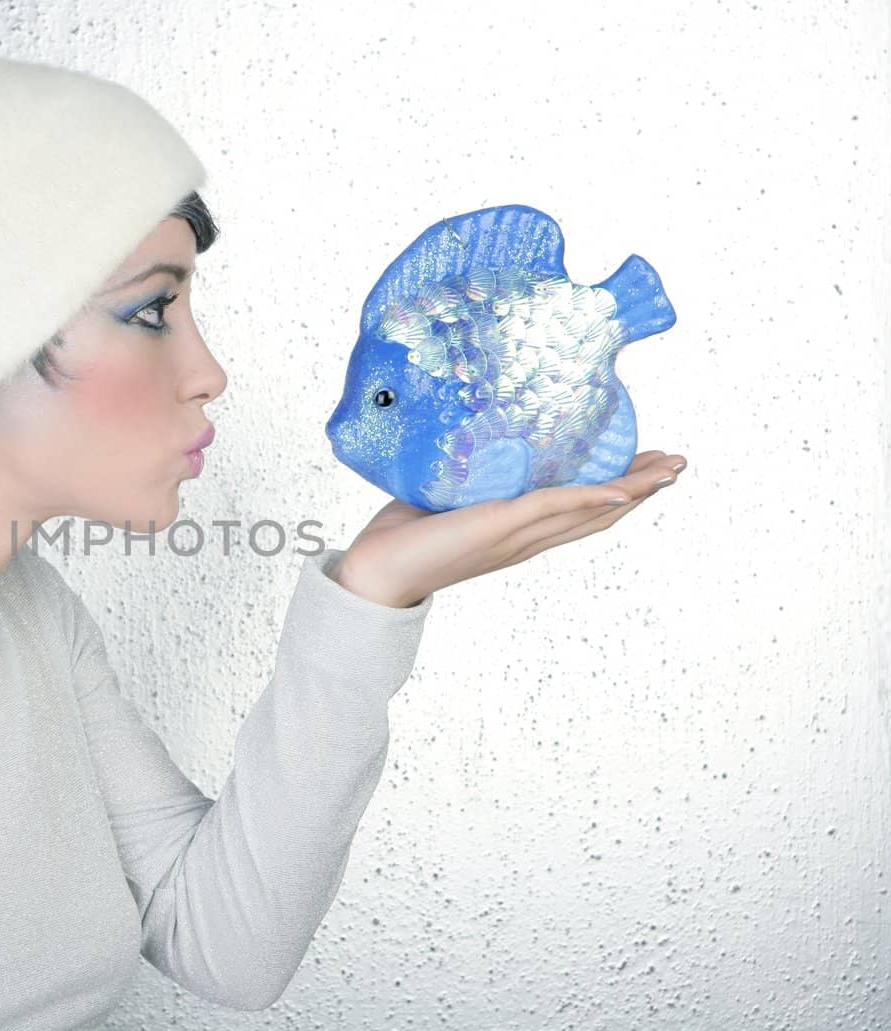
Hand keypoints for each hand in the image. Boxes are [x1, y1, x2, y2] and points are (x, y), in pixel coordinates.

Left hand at [333, 450, 688, 607]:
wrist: (375, 571)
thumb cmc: (400, 536)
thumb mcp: (444, 496)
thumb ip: (463, 475)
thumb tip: (466, 435)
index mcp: (517, 534)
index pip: (578, 512)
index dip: (617, 491)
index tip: (647, 468)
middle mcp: (525, 540)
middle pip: (598, 514)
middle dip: (641, 489)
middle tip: (678, 464)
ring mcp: (516, 536)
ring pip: (588, 513)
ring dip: (632, 491)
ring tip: (668, 470)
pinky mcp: (498, 526)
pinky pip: (553, 508)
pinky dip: (589, 498)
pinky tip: (621, 488)